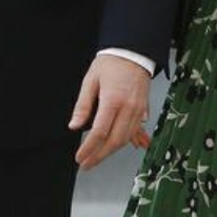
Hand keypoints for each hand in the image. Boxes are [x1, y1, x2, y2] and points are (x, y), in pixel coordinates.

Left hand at [69, 55, 150, 169]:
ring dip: (111, 151)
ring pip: (126, 139)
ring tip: (97, 157)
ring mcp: (138, 110)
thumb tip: (74, 125)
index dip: (89, 148)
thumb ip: (83, 105)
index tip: (80, 157)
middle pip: (115, 141)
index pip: (100, 132)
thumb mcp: (90, 80)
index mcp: (113, 100)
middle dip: (100, 156)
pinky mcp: (143, 109)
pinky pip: (135, 131)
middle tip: (86, 164)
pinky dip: (125, 141)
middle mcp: (128, 108)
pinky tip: (117, 147)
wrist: (133, 52)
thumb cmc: (111, 63)